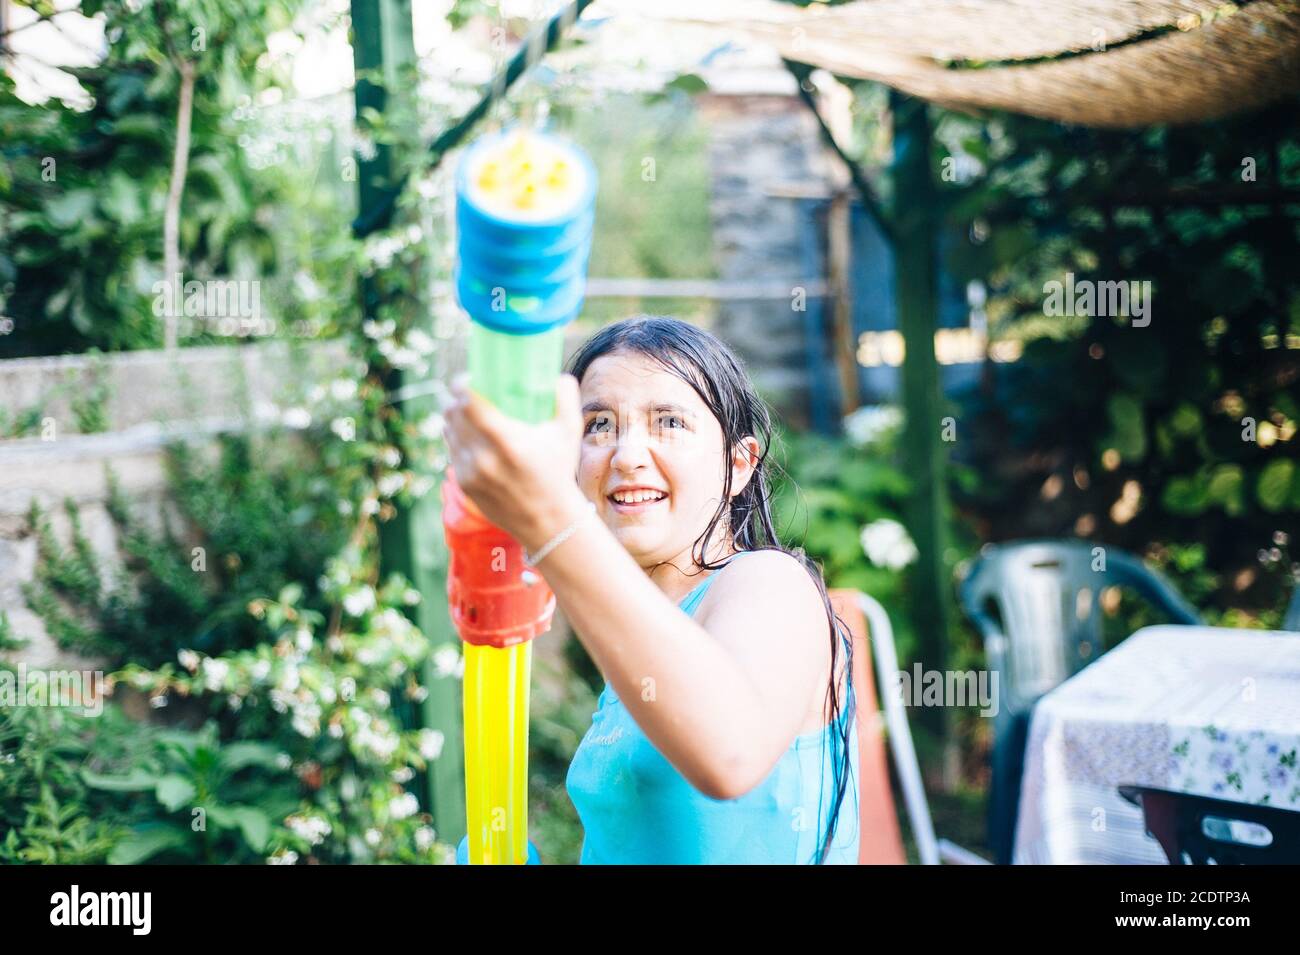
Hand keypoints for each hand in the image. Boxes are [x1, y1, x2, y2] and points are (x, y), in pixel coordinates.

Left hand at [443, 371, 587, 549]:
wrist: (548, 521)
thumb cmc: (559, 473)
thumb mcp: (569, 435)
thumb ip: (566, 400)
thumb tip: (561, 376)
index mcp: (507, 441)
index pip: (468, 404)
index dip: (461, 386)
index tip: (466, 379)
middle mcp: (483, 457)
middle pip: (453, 415)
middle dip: (454, 399)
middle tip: (464, 390)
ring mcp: (470, 472)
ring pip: (449, 432)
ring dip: (452, 417)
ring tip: (461, 409)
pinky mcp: (464, 485)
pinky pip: (452, 451)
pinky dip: (455, 438)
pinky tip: (464, 433)